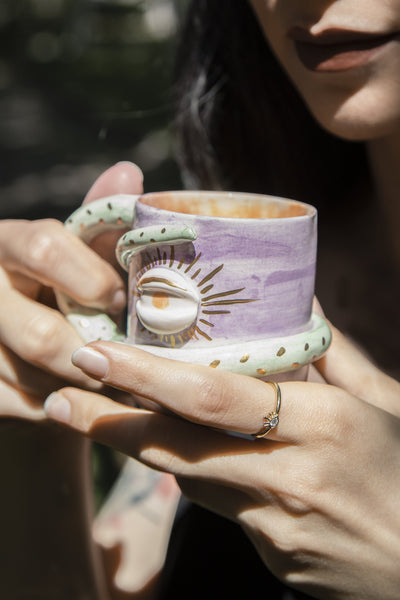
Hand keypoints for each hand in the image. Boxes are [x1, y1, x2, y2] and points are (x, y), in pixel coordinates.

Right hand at [0, 161, 142, 420]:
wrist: (21, 335)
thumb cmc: (63, 286)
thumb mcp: (79, 251)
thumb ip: (99, 222)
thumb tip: (127, 172)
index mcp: (8, 243)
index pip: (46, 249)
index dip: (93, 281)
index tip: (121, 301)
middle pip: (39, 335)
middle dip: (91, 353)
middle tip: (124, 360)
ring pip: (32, 378)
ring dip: (80, 385)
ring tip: (111, 380)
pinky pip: (20, 405)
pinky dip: (58, 407)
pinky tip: (78, 395)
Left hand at [44, 322, 399, 599]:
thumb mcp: (388, 403)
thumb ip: (335, 353)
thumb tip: (300, 303)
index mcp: (325, 426)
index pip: (217, 398)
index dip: (149, 376)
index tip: (99, 355)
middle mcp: (291, 478)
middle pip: (179, 446)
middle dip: (111, 420)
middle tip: (62, 392)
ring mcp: (276, 526)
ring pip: (189, 478)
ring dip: (141, 445)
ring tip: (95, 414)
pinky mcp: (271, 555)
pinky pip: (217, 506)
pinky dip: (192, 473)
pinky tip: (182, 450)